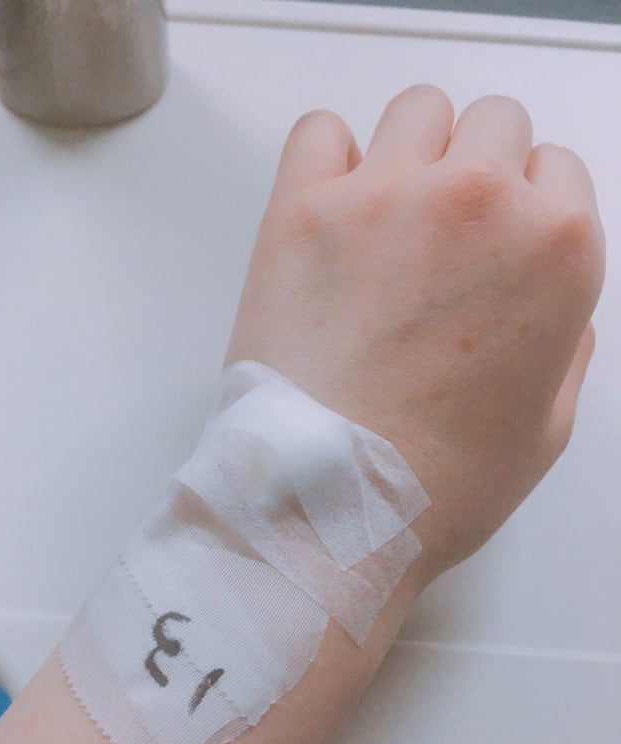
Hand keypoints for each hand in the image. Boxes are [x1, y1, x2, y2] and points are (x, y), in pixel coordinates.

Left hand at [225, 85, 604, 579]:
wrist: (332, 512)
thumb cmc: (435, 486)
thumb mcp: (546, 427)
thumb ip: (564, 341)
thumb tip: (551, 304)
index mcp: (557, 248)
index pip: (556, 169)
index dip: (525, 212)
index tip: (495, 245)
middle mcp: (479, 202)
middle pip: (493, 124)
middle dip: (477, 172)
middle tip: (443, 237)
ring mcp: (384, 197)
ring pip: (417, 111)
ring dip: (412, 153)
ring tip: (387, 222)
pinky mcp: (299, 211)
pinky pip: (320, 131)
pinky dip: (328, 159)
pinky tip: (331, 212)